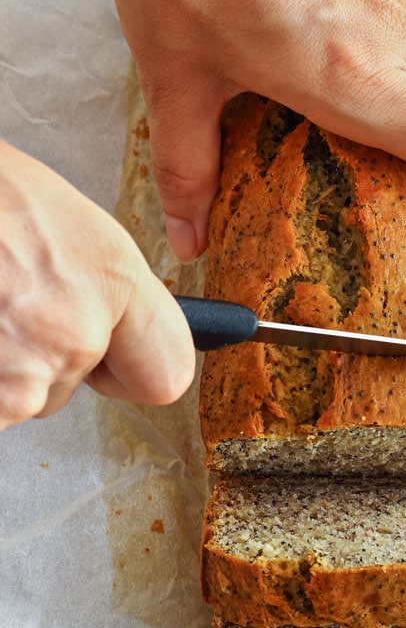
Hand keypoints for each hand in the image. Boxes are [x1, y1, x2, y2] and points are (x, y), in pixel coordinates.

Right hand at [0, 142, 194, 431]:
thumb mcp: (70, 226)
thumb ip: (108, 294)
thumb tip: (124, 344)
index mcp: (112, 282)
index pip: (167, 374)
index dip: (132, 368)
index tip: (113, 362)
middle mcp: (76, 335)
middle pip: (70, 389)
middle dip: (39, 357)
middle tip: (4, 297)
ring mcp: (20, 378)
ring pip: (20, 401)